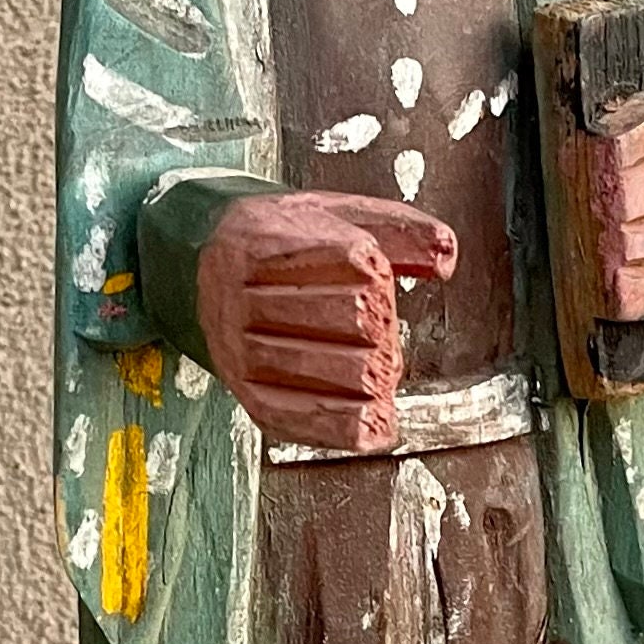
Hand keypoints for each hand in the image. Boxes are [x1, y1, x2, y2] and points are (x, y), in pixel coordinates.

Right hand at [196, 190, 456, 453]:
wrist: (196, 263)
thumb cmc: (282, 239)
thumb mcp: (335, 216)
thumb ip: (398, 230)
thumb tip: (446, 254)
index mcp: (268, 238)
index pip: (338, 257)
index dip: (372, 274)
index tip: (379, 278)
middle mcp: (244, 294)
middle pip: (335, 315)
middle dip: (375, 330)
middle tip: (385, 336)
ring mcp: (239, 346)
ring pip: (312, 368)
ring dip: (364, 378)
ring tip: (385, 379)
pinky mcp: (243, 389)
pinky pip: (290, 414)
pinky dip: (339, 426)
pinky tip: (374, 427)